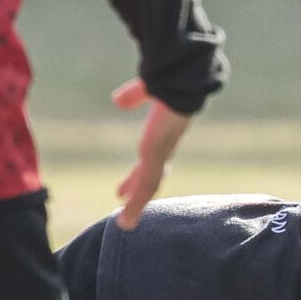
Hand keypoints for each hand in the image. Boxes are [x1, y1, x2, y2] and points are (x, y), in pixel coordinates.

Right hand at [113, 79, 193, 228]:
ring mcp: (163, 151)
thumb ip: (136, 95)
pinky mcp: (156, 156)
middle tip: (124, 197)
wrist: (182, 77)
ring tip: (125, 223)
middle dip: (139, 185)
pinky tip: (125, 223)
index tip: (132, 173)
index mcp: (166, 127)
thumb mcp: (148, 88)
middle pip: (154, 170)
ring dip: (137, 203)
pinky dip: (135, 206)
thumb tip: (118, 101)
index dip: (143, 164)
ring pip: (150, 184)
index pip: (154, 152)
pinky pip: (145, 186)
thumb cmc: (169, 76)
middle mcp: (167, 142)